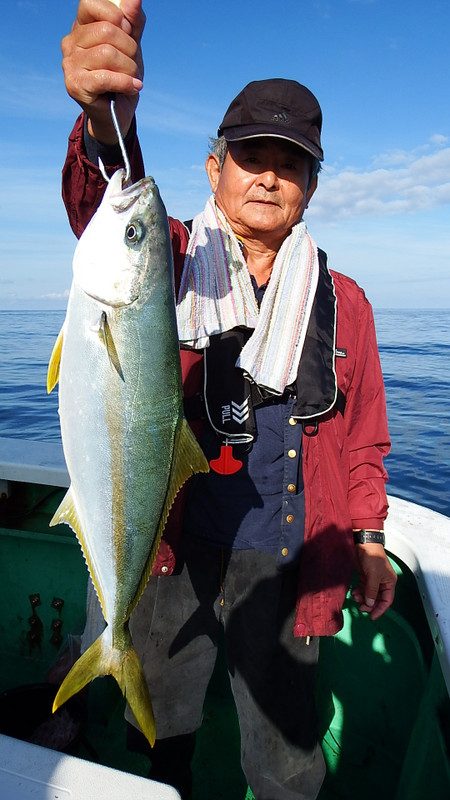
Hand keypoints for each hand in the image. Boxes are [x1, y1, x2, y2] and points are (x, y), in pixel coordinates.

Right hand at [62, 0, 145, 143]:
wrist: (118, 114)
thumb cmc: (122, 76)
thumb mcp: (131, 46)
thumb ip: (133, 22)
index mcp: (80, 28)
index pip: (91, 3)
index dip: (116, 16)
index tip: (127, 32)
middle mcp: (70, 43)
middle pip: (106, 31)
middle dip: (129, 48)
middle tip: (132, 64)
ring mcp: (70, 65)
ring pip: (108, 53)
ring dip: (129, 68)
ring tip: (132, 78)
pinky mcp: (75, 85)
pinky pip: (105, 77)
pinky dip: (125, 82)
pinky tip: (134, 87)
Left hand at [352, 543, 396, 619]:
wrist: (364, 544)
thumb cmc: (372, 558)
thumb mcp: (373, 575)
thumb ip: (372, 591)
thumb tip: (369, 604)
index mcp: (389, 582)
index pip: (387, 600)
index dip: (380, 609)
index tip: (371, 617)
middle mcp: (382, 582)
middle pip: (377, 599)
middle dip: (369, 604)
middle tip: (360, 608)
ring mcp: (373, 579)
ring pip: (369, 594)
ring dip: (362, 598)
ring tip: (355, 597)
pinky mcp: (365, 576)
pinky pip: (363, 588)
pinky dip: (359, 592)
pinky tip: (354, 592)